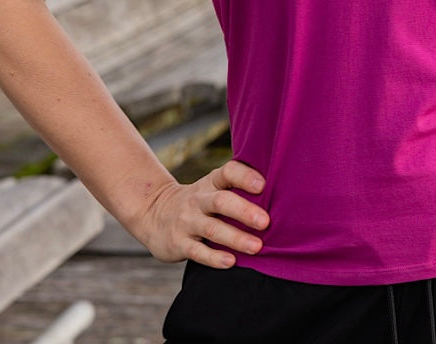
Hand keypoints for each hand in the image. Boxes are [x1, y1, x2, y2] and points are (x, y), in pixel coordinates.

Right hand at [135, 159, 269, 267]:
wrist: (154, 214)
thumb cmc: (200, 202)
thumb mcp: (212, 189)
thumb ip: (238, 189)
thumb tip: (281, 196)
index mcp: (211, 183)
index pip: (227, 173)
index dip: (245, 177)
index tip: (263, 184)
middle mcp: (198, 200)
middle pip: (221, 201)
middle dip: (244, 211)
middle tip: (266, 222)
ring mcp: (187, 222)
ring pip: (212, 229)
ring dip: (235, 238)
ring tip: (257, 247)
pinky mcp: (179, 244)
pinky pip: (197, 251)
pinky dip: (214, 258)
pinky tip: (231, 262)